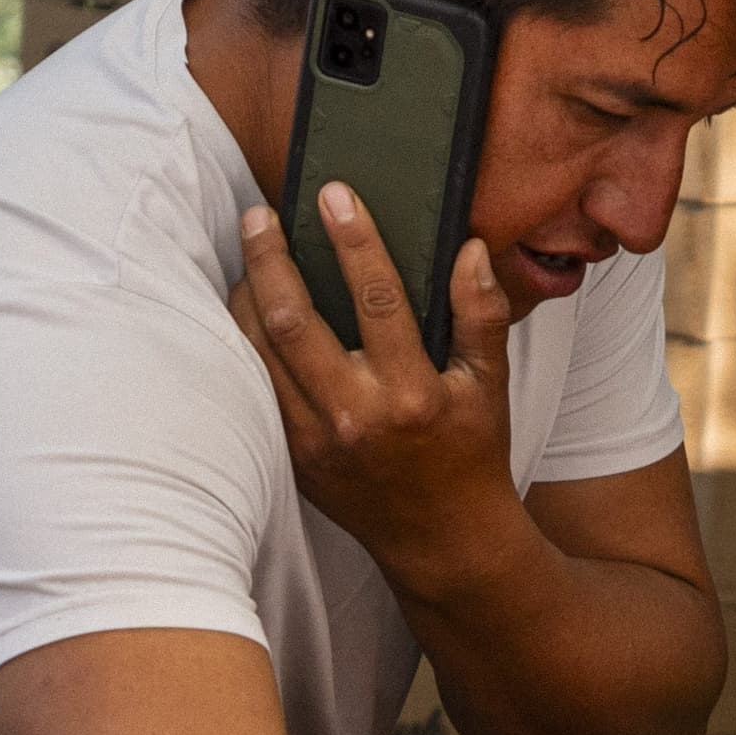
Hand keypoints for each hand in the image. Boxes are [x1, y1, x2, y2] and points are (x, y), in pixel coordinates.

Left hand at [229, 191, 525, 591]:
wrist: (442, 539)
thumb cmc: (471, 454)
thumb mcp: (492, 386)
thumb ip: (483, 315)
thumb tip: (468, 249)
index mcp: (411, 394)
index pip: (377, 300)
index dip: (354, 241)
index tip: (334, 195)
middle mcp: (357, 417)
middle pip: (294, 321)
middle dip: (270, 259)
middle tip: (260, 215)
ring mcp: (317, 440)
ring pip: (259, 353)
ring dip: (247, 295)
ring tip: (250, 253)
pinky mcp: (294, 456)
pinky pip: (255, 387)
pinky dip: (243, 342)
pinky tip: (247, 307)